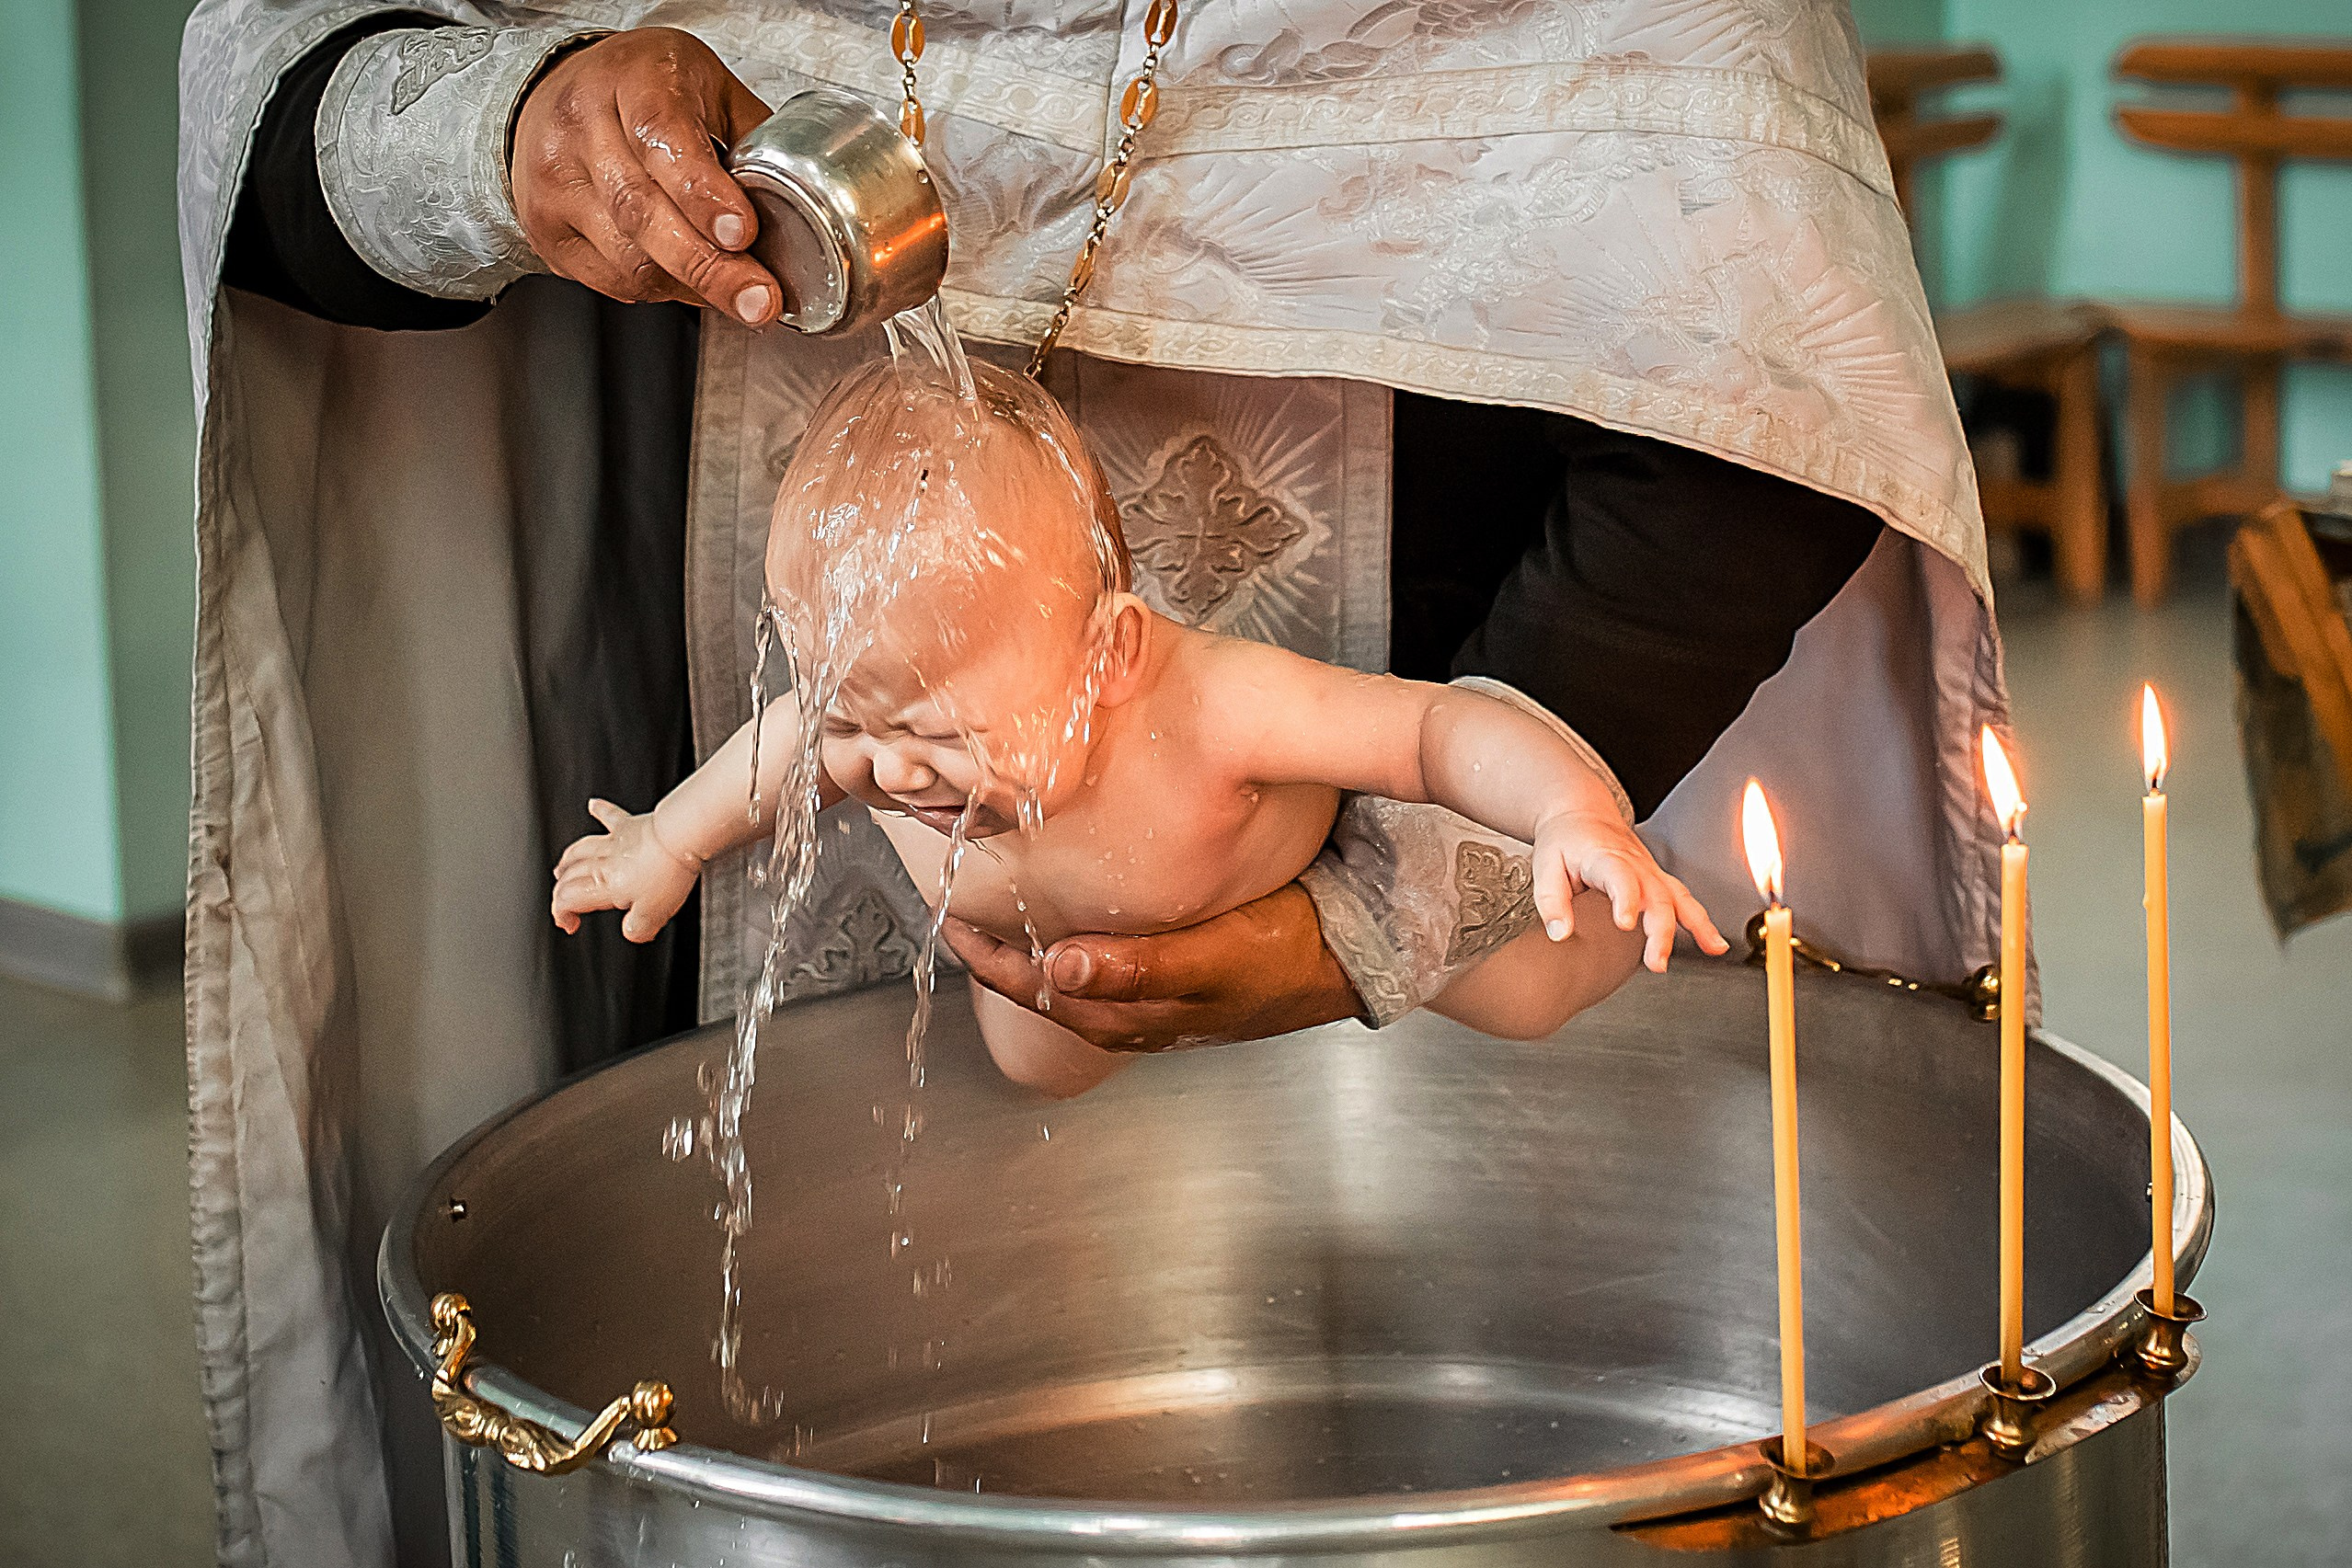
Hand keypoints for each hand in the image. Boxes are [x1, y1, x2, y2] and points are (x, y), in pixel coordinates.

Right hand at [511, 29, 781, 323]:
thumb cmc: (642, 87)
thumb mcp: (707, 85)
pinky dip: (659, 291)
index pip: (663, 140)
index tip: (744, 233)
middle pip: (643, 212)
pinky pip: (611, 279)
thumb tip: (802, 200)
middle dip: (710, 267)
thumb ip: (752, 136)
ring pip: (627, 256)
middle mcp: (583, 126)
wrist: (554, 90)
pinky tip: (686, 281)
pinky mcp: (546, 227)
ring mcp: (557, 180)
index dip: (704, 195)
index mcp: (634, 80)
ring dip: (691, 286)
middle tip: (758, 299)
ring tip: (736, 290)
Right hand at [552, 798, 702, 941]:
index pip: (568, 899)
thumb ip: (637, 929)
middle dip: (561, 891)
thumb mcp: (653, 916)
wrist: (682, 837)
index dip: (561, 914)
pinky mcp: (632, 826)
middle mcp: (603, 862)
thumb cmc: (668, 873)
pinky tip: (593, 805)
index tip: (569, 925)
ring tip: (561, 868)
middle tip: (563, 902)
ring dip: (568, 860)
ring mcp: (616, 842)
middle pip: (570, 875)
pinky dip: (600, 811)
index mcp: (603, 885)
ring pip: (581, 850)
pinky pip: (611, 816)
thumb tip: (631, 931)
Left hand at [942, 883, 1363, 1051]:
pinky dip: (1077, 948)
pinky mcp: (1177, 980)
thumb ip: (1138, 965)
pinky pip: (1107, 969)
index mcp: (1130, 1011)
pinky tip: (1074, 922)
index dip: (988, 958)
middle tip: (962, 907)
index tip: (951, 919)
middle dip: (1000, 954)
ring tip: (1003, 914)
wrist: (1347, 959)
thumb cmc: (1285, 954)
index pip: (1034, 987)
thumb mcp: (1212, 956)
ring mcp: (1155, 1001)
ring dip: (1033, 951)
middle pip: (1044, 988)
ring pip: (1074, 980)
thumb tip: (1059, 968)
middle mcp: (1133, 1014)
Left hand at [1531, 809, 1727, 972]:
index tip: (1625, 924)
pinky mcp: (1658, 879)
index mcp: (1604, 857)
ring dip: (1696, 924)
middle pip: (1656, 894)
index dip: (1626, 899)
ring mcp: (1651, 871)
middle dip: (1661, 929)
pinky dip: (1702, 922)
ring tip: (1711, 948)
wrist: (1581, 815)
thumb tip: (1561, 935)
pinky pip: (1685, 900)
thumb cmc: (1564, 842)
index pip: (1620, 877)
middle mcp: (1634, 863)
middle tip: (1657, 961)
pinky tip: (1715, 944)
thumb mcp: (1545, 867)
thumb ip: (1552, 902)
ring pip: (1679, 896)